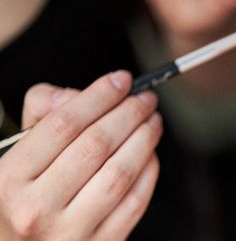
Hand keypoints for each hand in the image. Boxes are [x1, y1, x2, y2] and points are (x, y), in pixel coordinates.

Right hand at [0, 72, 161, 239]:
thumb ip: (42, 115)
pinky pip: (135, 201)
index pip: (63, 124)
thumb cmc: (23, 197)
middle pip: (96, 145)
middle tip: (145, 98)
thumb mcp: (16, 155)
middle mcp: (35, 210)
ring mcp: (69, 234)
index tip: (122, 79)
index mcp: (8, 180)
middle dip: (129, 113)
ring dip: (145, 138)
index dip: (99, 95)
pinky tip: (150, 153)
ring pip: (120, 171)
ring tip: (153, 120)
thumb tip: (77, 94)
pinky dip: (149, 170)